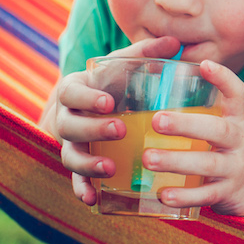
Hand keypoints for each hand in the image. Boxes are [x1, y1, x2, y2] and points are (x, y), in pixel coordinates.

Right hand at [45, 37, 181, 205]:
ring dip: (87, 164)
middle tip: (119, 130)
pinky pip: (75, 180)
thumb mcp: (126, 66)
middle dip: (92, 130)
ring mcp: (71, 143)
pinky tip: (92, 200)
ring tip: (110, 169)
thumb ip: (146, 53)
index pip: (71, 93)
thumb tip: (176, 43)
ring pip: (70, 156)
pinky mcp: (79, 163)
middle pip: (69, 126)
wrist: (98, 106)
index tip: (108, 102)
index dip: (86, 98)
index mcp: (75, 91)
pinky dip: (81, 190)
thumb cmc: (115, 83)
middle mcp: (68, 118)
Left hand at [151, 60, 243, 227]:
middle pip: (217, 129)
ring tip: (148, 158)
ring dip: (177, 161)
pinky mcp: (228, 192)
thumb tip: (148, 87)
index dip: (224, 78)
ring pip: (208, 163)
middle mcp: (239, 141)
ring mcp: (235, 168)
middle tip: (156, 121)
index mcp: (235, 120)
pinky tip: (162, 195)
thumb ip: (196, 113)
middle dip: (186, 125)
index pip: (237, 93)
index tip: (205, 66)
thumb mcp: (219, 129)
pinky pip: (206, 195)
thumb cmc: (222, 153)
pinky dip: (185, 196)